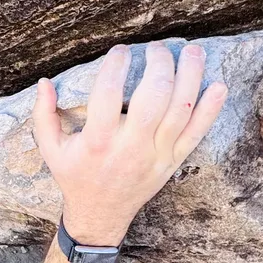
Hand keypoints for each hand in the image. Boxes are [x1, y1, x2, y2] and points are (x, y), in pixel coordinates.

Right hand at [33, 41, 227, 244]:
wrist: (100, 215)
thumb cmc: (75, 176)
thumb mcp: (50, 149)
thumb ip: (43, 115)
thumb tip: (44, 82)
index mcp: (97, 141)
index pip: (108, 94)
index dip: (116, 65)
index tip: (120, 50)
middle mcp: (129, 147)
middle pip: (153, 97)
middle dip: (159, 65)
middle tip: (156, 48)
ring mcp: (155, 155)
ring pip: (180, 110)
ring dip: (190, 77)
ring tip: (192, 51)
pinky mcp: (172, 162)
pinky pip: (196, 133)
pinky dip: (211, 110)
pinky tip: (218, 86)